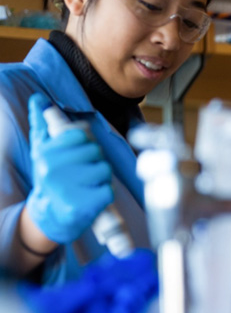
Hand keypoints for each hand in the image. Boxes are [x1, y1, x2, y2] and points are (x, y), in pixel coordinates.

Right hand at [24, 94, 112, 243]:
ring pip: (105, 170)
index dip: (85, 144)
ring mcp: (67, 189)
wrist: (49, 213)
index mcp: (45, 153)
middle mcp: (53, 170)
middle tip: (82, 172)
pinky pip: (109, 190)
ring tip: (86, 185)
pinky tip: (91, 197)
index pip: (81, 134)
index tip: (77, 154)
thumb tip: (39, 99)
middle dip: (94, 160)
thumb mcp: (43, 150)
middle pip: (95, 151)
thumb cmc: (51, 177)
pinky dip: (105, 194)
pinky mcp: (83, 207)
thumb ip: (44, 124)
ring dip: (101, 177)